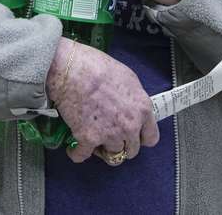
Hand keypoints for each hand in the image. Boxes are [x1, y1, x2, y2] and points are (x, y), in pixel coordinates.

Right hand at [47, 39, 158, 163]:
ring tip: (93, 141)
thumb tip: (130, 108)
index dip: (140, 138)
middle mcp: (129, 126)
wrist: (71, 68)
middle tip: (110, 136)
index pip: (151, 137)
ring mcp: (110, 134)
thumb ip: (133, 99)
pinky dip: (77, 153)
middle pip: (131, 150)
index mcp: (142, 109)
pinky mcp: (88, 139)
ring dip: (102, 150)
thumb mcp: (127, 77)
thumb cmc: (96, 65)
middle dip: (121, 144)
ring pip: (111, 156)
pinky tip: (74, 148)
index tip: (132, 136)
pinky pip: (83, 156)